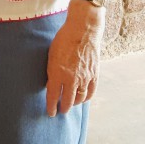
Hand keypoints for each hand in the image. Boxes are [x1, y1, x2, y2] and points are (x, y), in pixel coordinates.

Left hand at [45, 1, 104, 116]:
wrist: (83, 31)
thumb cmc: (63, 40)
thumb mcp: (51, 56)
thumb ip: (52, 72)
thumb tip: (51, 85)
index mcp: (57, 73)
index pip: (53, 96)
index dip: (51, 106)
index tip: (50, 112)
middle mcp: (71, 79)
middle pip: (67, 101)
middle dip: (63, 108)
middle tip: (60, 111)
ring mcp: (84, 78)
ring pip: (79, 99)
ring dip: (74, 104)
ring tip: (70, 105)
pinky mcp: (94, 75)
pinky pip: (90, 92)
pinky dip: (86, 98)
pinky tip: (82, 99)